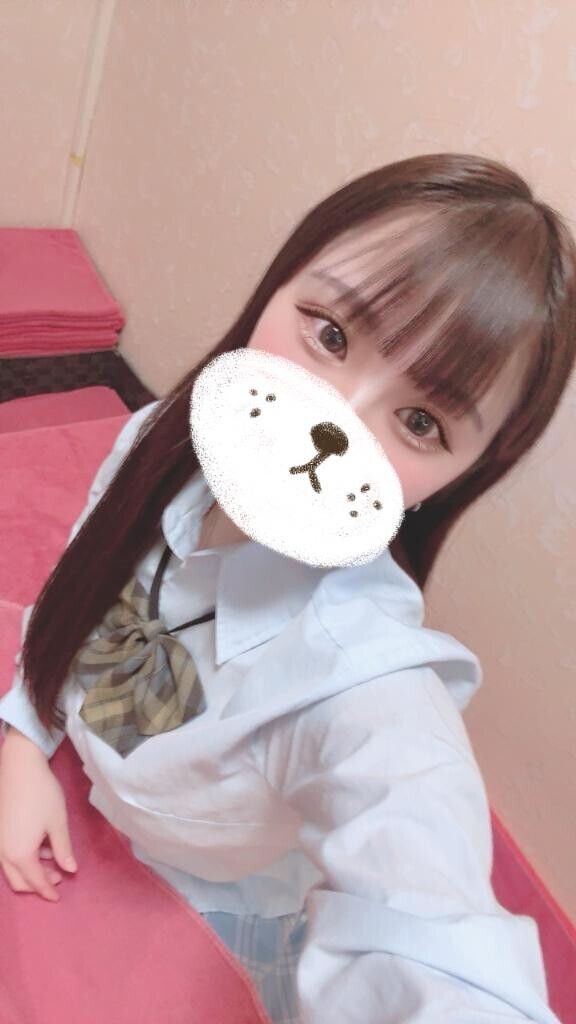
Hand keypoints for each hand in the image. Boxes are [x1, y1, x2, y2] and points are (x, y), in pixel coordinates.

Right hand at [0, 730, 77, 901]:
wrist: (19, 766)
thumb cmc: (42, 794)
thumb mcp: (58, 822)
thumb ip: (63, 850)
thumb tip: (70, 870)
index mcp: (19, 854)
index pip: (35, 882)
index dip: (48, 890)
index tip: (58, 897)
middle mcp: (3, 853)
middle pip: (19, 880)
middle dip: (38, 883)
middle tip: (59, 875)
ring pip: (11, 868)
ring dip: (30, 868)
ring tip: (52, 854)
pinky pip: (7, 854)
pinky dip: (22, 856)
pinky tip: (39, 842)